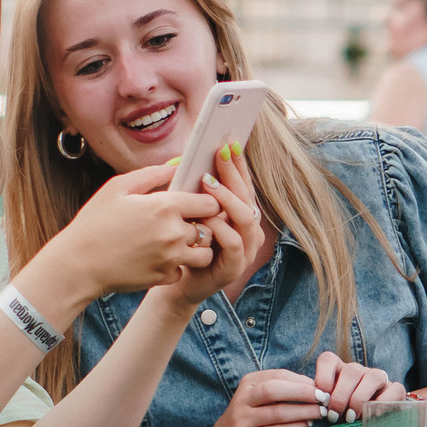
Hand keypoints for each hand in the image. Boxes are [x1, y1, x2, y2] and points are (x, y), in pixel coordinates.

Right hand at [49, 163, 223, 299]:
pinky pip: (184, 270)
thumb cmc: (94, 223)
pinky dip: (177, 265)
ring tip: (177, 241)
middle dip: (201, 223)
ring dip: (196, 247)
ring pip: (205, 252)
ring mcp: (171, 258)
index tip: (196, 202)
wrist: (77, 265)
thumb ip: (151, 174)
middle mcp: (173, 234)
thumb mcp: (117, 188)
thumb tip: (176, 165)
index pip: (211, 203)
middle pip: (210, 227)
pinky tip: (160, 257)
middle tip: (184, 221)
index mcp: (165, 207)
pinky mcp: (164, 277)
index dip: (207, 201)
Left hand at [161, 147, 266, 306]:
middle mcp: (249, 231)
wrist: (176, 283)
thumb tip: (189, 160)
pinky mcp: (236, 267)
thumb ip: (198, 195)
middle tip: (220, 155)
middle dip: (234, 174)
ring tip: (209, 184)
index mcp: (241, 217)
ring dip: (228, 199)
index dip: (239, 165)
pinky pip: (234, 242)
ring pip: (246, 218)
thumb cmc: (184, 245)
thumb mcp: (192, 215)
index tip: (229, 143)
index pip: (244, 186)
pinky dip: (220, 228)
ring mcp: (246, 250)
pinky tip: (205, 218)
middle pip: (247, 197)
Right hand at [203, 369, 327, 426]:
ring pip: (277, 413)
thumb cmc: (251, 416)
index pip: (279, 375)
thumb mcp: (260, 397)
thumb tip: (317, 387)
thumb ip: (284, 389)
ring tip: (320, 413)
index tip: (322, 387)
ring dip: (303, 412)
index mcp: (249, 383)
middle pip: (274, 390)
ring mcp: (242, 419)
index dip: (302, 381)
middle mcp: (243, 398)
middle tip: (324, 398)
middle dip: (303, 393)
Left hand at [313, 351, 406, 419]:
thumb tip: (316, 410)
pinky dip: (383, 403)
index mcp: (339, 371)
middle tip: (333, 416)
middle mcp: (359, 371)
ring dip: (359, 399)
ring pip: (372, 377)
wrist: (371, 424)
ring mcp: (378, 378)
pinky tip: (372, 416)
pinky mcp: (396, 389)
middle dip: (340, 396)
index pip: (329, 360)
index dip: (323, 377)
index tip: (321, 399)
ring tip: (351, 418)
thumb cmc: (342, 419)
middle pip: (351, 371)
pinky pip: (394, 389)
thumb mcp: (329, 411)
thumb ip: (323, 406)